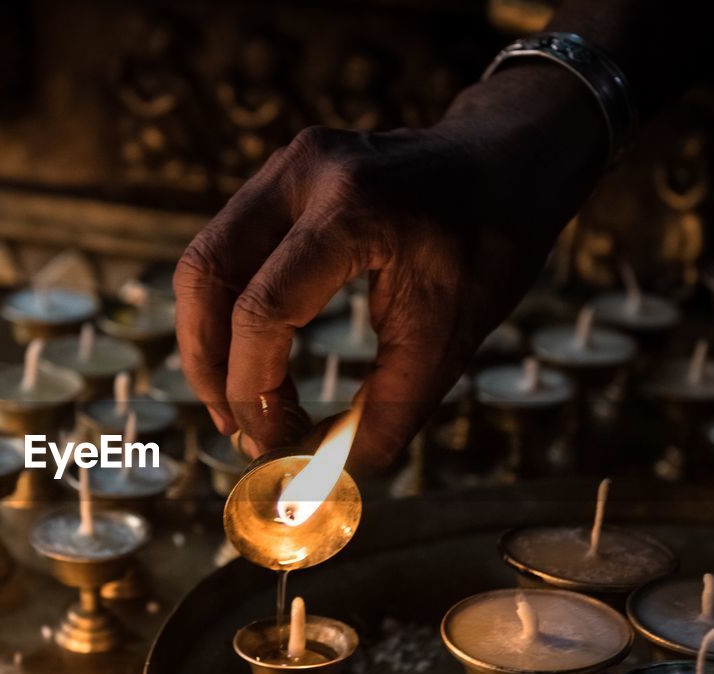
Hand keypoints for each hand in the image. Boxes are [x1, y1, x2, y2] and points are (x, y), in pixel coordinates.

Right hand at [173, 66, 604, 469]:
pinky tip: (253, 352)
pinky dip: (226, 307)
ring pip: (203, 260)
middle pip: (205, 274)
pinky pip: (227, 247)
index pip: (263, 310)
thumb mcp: (450, 338)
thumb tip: (321, 474)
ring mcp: (286, 165)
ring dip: (207, 338)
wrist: (509, 159)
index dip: (252, 389)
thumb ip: (386, 412)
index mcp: (355, 209)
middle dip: (207, 364)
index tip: (272, 440)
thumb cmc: (491, 246)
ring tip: (236, 398)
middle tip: (233, 425)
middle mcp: (306, 172)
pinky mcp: (280, 174)